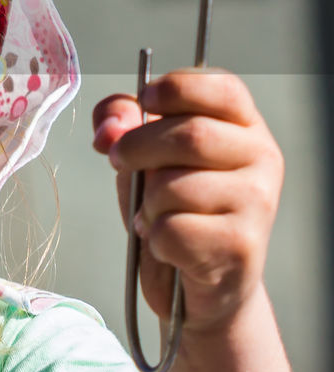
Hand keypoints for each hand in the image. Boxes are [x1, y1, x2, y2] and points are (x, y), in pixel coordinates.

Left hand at [92, 69, 282, 332]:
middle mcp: (261, 158)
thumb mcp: (142, 153)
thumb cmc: (174, 207)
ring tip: (156, 215)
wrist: (199, 285)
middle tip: (120, 162)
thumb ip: (120, 121)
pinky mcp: (242, 247)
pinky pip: (172, 229)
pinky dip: (154, 238)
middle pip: (191, 135)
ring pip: (175, 186)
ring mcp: (258, 203)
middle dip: (137, 148)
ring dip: (147, 203)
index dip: (175, 88)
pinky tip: (170, 245)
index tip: (145, 101)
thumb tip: (110, 129)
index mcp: (243, 125)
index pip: (221, 87)